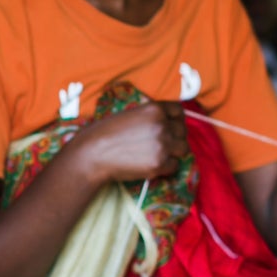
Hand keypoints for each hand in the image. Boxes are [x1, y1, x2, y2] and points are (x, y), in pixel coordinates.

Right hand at [71, 99, 188, 184]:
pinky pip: (174, 166)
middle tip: (162, 145)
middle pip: (183, 131)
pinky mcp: (159, 164)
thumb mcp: (130, 114)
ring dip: (174, 153)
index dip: (177, 120)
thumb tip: (167, 122)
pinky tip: (152, 165)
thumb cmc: (106, 133)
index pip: (178, 111)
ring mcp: (162, 145)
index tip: (172, 127)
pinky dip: (166, 167)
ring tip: (159, 155)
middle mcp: (162, 125)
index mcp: (154, 109)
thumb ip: (150, 116)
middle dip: (175, 138)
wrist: (93, 154)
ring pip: (183, 149)